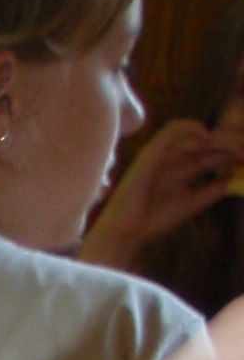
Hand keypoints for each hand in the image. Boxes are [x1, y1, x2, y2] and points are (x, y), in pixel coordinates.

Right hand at [80, 119, 243, 268]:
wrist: (127, 231)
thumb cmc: (154, 220)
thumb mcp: (193, 203)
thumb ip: (213, 190)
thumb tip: (235, 177)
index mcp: (183, 170)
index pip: (212, 154)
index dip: (231, 153)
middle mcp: (175, 159)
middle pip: (207, 143)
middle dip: (229, 144)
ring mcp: (163, 154)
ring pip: (194, 135)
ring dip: (216, 139)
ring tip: (232, 148)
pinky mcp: (151, 153)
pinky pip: (171, 131)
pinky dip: (190, 128)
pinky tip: (207, 138)